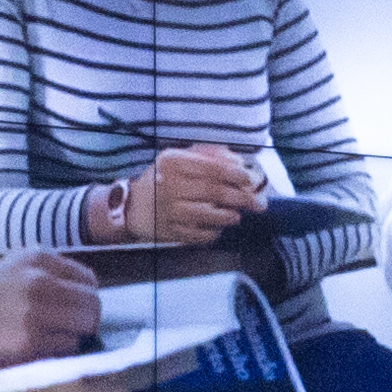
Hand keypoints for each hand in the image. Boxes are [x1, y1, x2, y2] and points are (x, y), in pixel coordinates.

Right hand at [0, 251, 103, 373]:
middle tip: (66, 332)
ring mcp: (37, 311)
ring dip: (71, 339)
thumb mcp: (6, 271)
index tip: (71, 311)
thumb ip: (43, 278)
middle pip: (92, 305)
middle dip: (84, 322)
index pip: (88, 279)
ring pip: (83, 329)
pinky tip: (34, 351)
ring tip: (45, 342)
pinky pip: (65, 350)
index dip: (84, 299)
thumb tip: (78, 298)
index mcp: (36, 258)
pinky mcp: (30, 341)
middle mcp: (41, 280)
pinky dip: (56, 354)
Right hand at [112, 145, 256, 248]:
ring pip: (208, 215)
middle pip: (214, 191)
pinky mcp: (168, 231)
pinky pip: (198, 235)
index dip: (236, 175)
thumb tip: (238, 162)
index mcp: (173, 162)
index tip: (251, 180)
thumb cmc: (164, 179)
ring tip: (236, 216)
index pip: (212, 168)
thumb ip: (208, 156)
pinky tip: (217, 228)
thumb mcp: (180, 159)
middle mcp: (168, 184)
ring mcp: (168, 210)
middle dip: (242, 198)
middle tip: (258, 204)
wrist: (132, 206)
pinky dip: (213, 233)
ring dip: (229, 216)